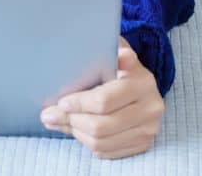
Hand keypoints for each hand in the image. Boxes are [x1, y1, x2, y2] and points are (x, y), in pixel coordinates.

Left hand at [40, 38, 164, 158]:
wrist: (143, 87)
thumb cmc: (121, 67)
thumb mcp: (115, 53)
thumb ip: (106, 51)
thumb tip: (104, 50)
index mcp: (142, 82)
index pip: (104, 101)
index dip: (79, 103)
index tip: (61, 101)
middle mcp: (151, 107)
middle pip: (101, 125)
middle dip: (71, 120)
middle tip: (50, 115)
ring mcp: (148, 129)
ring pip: (101, 141)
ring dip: (76, 133)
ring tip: (61, 121)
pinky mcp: (143, 144)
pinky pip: (107, 152)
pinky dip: (87, 143)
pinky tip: (77, 130)